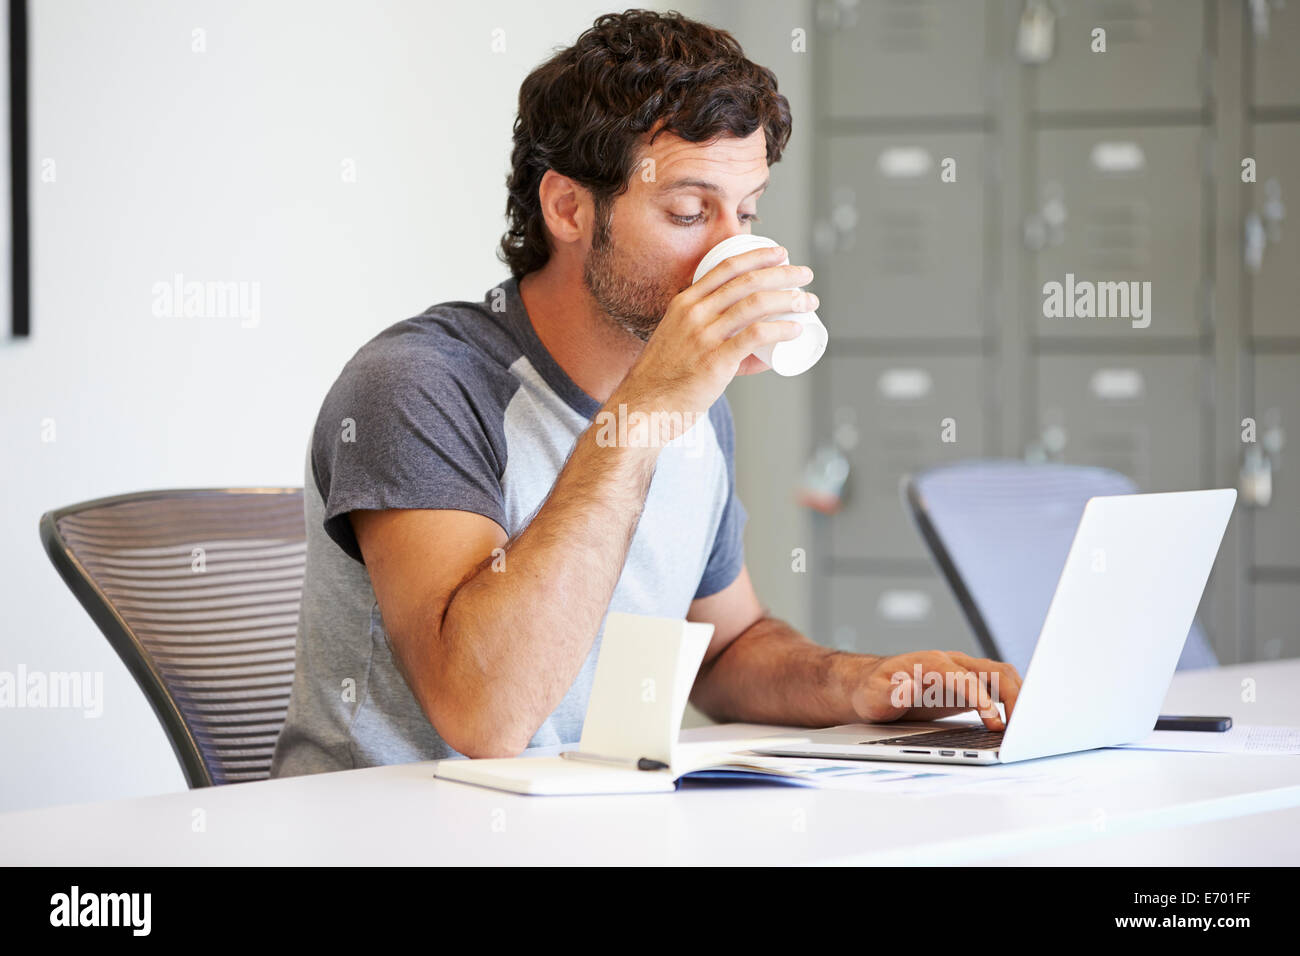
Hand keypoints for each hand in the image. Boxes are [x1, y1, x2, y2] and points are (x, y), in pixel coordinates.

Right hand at [607, 245, 817, 444]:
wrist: (643, 407)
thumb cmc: (665, 379)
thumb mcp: (680, 344)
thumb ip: (716, 343)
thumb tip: (762, 356)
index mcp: (684, 303)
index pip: (725, 267)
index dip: (757, 256)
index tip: (780, 253)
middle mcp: (694, 314)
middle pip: (746, 281)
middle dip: (782, 273)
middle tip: (805, 274)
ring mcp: (704, 336)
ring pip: (755, 304)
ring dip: (788, 299)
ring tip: (808, 301)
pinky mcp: (715, 362)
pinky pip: (755, 337)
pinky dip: (780, 329)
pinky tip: (795, 329)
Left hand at [849, 650, 1022, 730]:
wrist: (869, 685)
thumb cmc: (871, 691)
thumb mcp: (873, 696)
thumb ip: (891, 692)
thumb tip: (909, 686)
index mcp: (930, 664)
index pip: (968, 679)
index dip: (984, 701)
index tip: (995, 723)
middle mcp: (950, 663)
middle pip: (994, 671)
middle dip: (1014, 698)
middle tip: (1021, 730)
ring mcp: (961, 671)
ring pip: (1001, 675)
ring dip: (1018, 697)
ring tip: (1024, 728)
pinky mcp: (966, 683)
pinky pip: (997, 685)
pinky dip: (1012, 699)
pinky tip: (1015, 721)